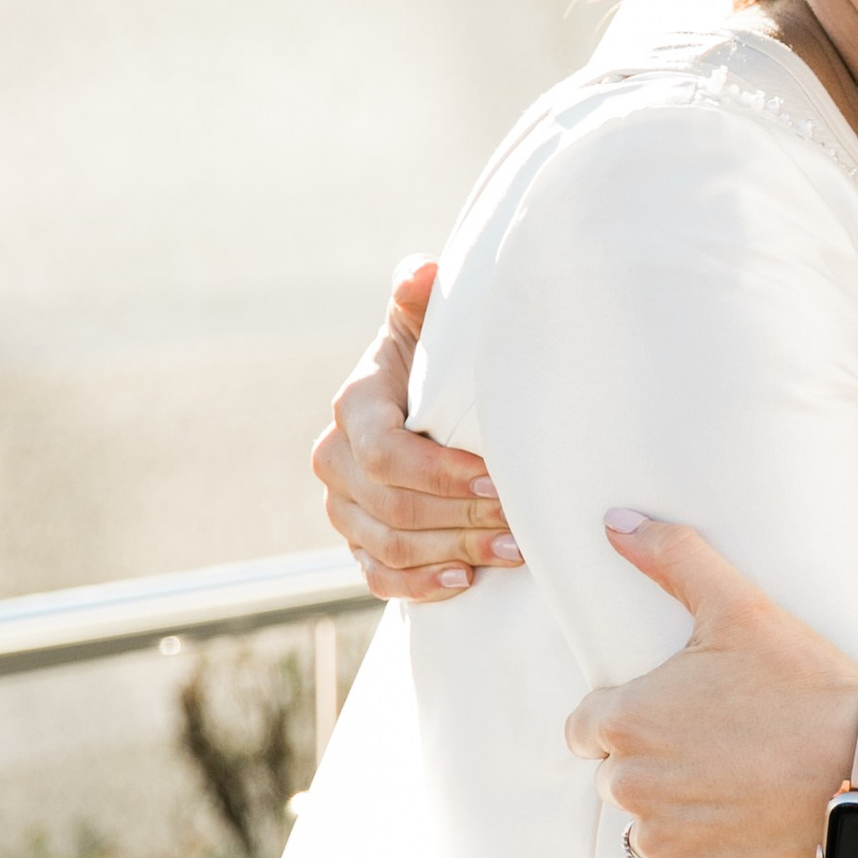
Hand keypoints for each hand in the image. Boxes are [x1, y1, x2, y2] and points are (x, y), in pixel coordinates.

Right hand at [312, 261, 520, 600]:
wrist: (429, 407)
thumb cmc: (437, 361)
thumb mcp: (431, 325)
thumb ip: (422, 299)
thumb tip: (422, 271)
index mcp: (354, 405)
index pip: (386, 452)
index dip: (439, 472)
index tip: (495, 476)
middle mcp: (335, 460)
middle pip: (394, 506)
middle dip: (463, 516)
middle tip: (521, 524)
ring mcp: (342, 507)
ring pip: (391, 545)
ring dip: (455, 551)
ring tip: (515, 551)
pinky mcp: (356, 543)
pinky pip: (377, 576)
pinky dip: (419, 585)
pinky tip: (464, 581)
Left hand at [564, 516, 857, 857]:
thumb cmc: (804, 688)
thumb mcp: (740, 609)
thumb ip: (673, 559)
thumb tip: (616, 523)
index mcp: (624, 721)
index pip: (587, 728)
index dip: (630, 719)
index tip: (679, 718)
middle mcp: (629, 787)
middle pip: (619, 779)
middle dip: (657, 767)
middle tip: (722, 750)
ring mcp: (661, 844)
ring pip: (647, 831)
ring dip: (680, 817)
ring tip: (739, 791)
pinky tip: (744, 834)